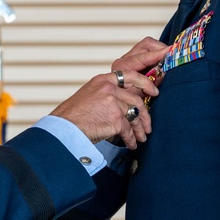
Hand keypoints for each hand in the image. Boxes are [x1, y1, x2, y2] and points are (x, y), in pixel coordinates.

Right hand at [51, 39, 167, 148]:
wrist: (65, 127)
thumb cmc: (75, 115)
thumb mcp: (91, 95)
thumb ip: (108, 94)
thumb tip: (127, 103)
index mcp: (103, 80)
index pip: (130, 75)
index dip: (146, 83)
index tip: (154, 91)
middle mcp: (109, 88)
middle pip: (136, 99)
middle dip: (145, 115)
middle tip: (148, 125)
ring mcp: (113, 102)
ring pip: (134, 115)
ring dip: (139, 129)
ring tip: (141, 138)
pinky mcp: (115, 118)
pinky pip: (128, 129)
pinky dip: (131, 139)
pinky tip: (131, 144)